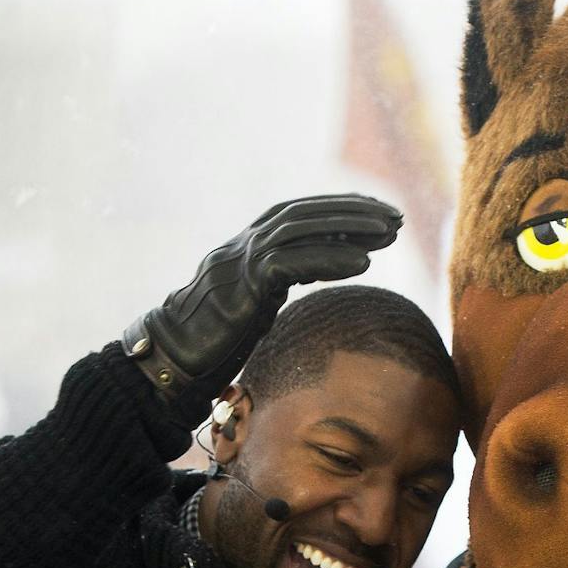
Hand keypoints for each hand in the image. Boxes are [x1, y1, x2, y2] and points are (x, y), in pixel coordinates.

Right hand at [125, 195, 402, 418]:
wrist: (173, 359)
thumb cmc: (213, 340)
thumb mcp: (254, 301)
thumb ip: (279, 279)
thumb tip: (313, 271)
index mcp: (246, 245)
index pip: (299, 213)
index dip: (340, 208)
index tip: (378, 211)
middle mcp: (243, 244)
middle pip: (304, 213)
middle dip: (353, 212)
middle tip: (395, 217)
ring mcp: (240, 261)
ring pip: (300, 229)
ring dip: (350, 228)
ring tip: (389, 233)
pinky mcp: (242, 286)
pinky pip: (292, 264)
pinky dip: (330, 259)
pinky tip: (364, 262)